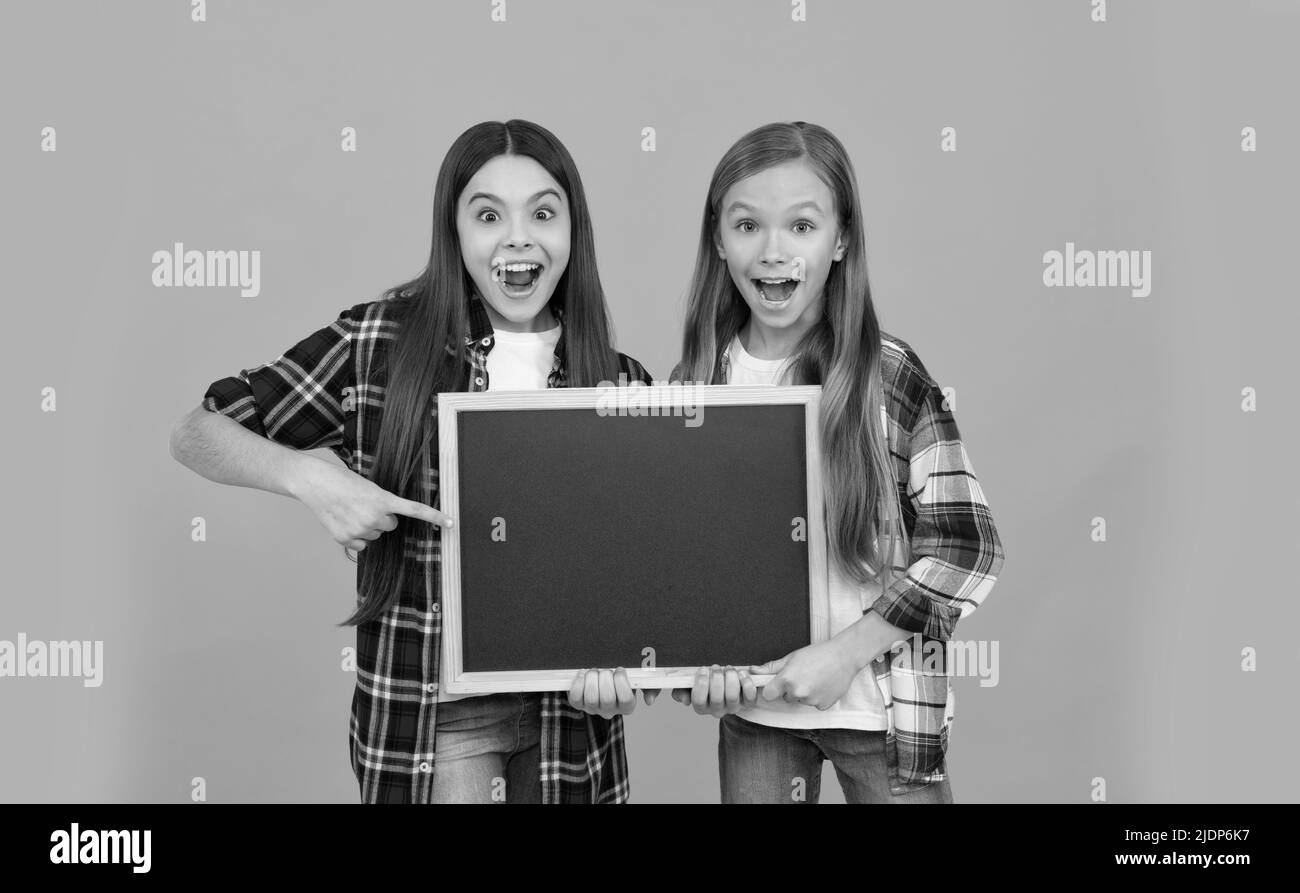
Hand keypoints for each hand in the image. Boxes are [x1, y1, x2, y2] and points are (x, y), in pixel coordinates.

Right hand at [290, 455, 452, 551]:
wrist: (314, 482)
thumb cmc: (342, 480)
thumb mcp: (369, 487)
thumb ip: (383, 504)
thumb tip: (389, 522)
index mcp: (382, 499)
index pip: (414, 510)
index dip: (434, 516)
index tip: (451, 523)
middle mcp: (373, 517)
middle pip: (390, 526)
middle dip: (382, 517)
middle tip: (364, 504)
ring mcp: (359, 530)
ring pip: (376, 535)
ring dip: (368, 526)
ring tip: (351, 510)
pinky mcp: (345, 539)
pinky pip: (362, 545)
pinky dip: (355, 536)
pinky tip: (344, 521)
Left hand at [567, 668, 657, 718]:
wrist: (604, 675)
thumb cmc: (625, 677)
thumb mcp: (642, 680)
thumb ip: (651, 687)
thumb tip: (649, 701)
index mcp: (627, 706)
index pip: (626, 699)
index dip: (621, 682)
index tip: (619, 669)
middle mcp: (610, 710)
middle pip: (607, 699)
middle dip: (605, 678)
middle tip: (606, 670)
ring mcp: (593, 709)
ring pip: (591, 699)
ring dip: (592, 679)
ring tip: (595, 671)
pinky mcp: (578, 704)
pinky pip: (575, 697)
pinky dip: (578, 683)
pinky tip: (583, 674)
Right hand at [669, 665, 757, 716]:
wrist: (725, 680)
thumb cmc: (706, 680)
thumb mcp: (689, 683)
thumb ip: (681, 689)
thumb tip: (685, 700)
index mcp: (701, 706)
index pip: (698, 701)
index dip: (700, 684)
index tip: (702, 669)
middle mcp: (717, 710)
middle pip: (716, 700)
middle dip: (716, 679)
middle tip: (716, 666)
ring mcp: (733, 707)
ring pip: (732, 697)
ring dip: (730, 679)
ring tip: (728, 668)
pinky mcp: (747, 703)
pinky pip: (749, 698)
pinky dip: (746, 684)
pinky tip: (741, 673)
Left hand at [752, 639, 859, 710]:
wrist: (845, 656)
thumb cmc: (818, 653)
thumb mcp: (792, 657)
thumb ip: (771, 667)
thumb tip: (753, 671)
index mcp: (787, 680)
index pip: (768, 694)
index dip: (772, 689)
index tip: (777, 684)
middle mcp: (798, 693)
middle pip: (786, 698)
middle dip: (791, 689)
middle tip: (803, 675)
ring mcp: (811, 701)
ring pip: (801, 701)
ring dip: (805, 693)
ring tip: (815, 678)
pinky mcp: (823, 706)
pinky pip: (814, 704)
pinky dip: (817, 697)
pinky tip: (823, 684)